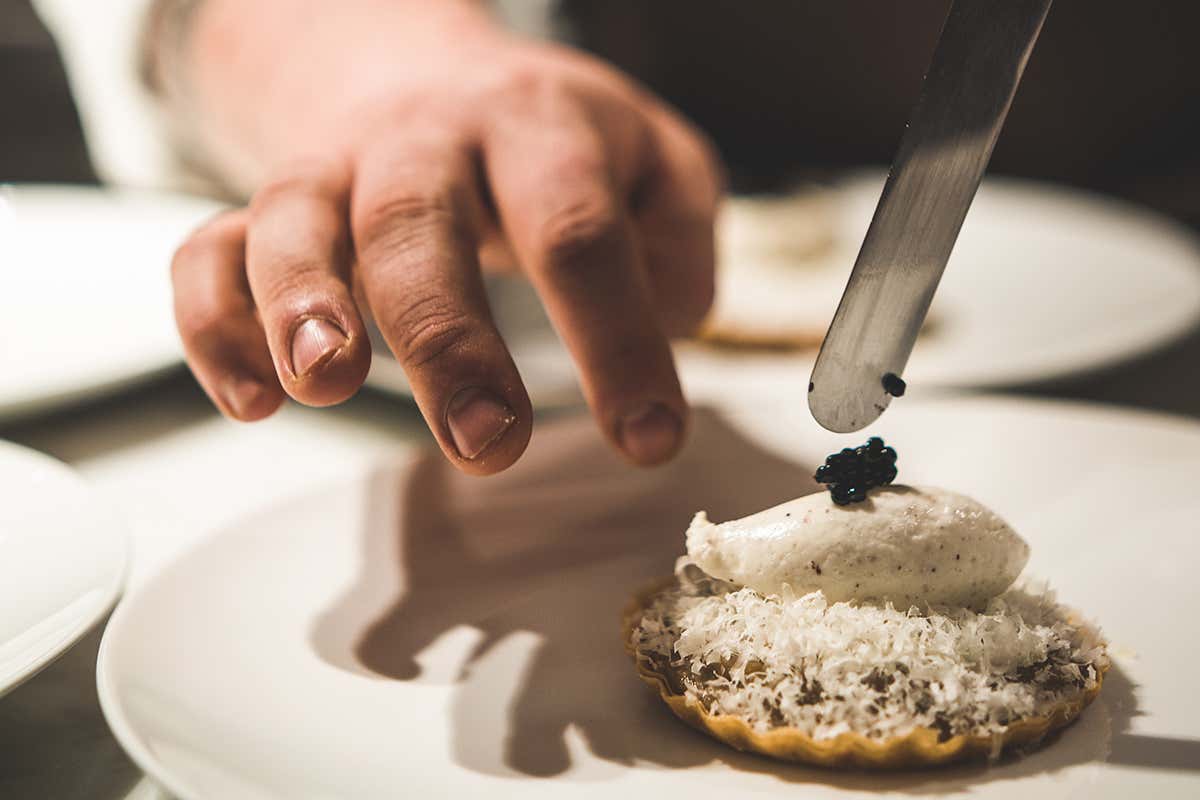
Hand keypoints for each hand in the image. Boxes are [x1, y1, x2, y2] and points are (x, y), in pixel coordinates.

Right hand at [167, 0, 720, 474]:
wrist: (427, 73)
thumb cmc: (555, 143)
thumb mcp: (654, 164)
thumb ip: (677, 235)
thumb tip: (663, 324)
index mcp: (538, 127)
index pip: (577, 228)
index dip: (615, 335)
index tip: (646, 437)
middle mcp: (427, 140)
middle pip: (420, 223)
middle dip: (448, 339)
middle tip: (488, 444)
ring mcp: (337, 168)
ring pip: (295, 216)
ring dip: (300, 303)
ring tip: (323, 387)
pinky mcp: (270, 206)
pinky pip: (210, 250)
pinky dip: (214, 322)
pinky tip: (252, 402)